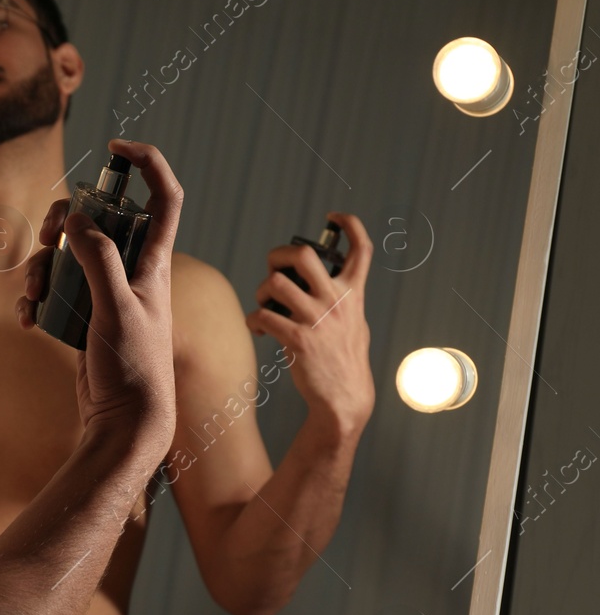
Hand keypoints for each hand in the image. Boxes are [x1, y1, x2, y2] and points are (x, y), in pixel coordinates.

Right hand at [17, 139, 178, 457]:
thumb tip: (78, 220)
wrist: (125, 422)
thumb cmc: (134, 368)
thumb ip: (100, 259)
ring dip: (43, 266)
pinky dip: (38, 299)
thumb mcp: (118, 308)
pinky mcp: (87, 318)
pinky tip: (30, 318)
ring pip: (70, 256)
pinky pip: (57, 292)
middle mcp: (134, 272)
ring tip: (32, 292)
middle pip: (100, 221)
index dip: (147, 164)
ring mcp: (108, 294)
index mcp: (154, 262)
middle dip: (67, 221)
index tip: (116, 147)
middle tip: (49, 233)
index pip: (164, 197)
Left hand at [244, 211, 376, 436]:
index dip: (349, 224)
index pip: (361, 248)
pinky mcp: (297, 339)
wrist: (345, 397)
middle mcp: (336, 301)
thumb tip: (313, 277)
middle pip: (302, 254)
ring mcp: (317, 319)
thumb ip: (339, 297)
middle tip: (274, 270)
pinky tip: (260, 329)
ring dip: (260, 291)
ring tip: (264, 305)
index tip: (332, 217)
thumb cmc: (344, 357)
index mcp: (353, 293)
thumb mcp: (354, 321)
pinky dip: (253, 320)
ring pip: (274, 283)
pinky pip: (262, 316)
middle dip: (277, 255)